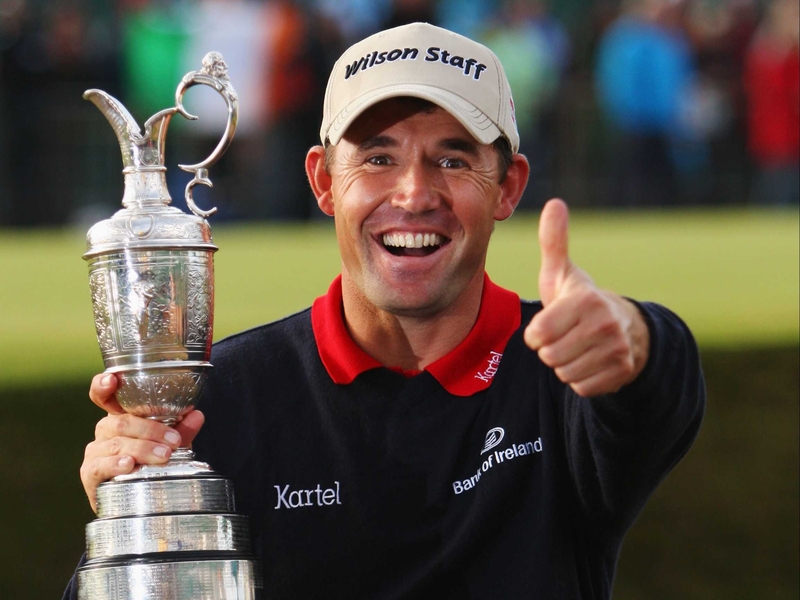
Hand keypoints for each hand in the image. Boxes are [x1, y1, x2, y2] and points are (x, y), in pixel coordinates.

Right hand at [80, 373, 204, 512]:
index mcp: (120, 417)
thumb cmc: (150, 463)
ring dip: (143, 449)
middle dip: (151, 431)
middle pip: (122, 423)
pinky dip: (116, 465)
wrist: (136, 498)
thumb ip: (181, 430)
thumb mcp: (168, 444)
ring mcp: (95, 451)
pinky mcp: (90, 474)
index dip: (103, 385)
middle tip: (174, 442)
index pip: (104, 396)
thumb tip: (197, 415)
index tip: (112, 379)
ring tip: (163, 455)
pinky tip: (129, 465)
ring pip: (117, 444)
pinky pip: (100, 466)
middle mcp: (104, 431)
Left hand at [524, 199, 649, 396]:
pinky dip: (580, 379)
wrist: (625, 328)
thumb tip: (554, 203)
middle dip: (550, 349)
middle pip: (549, 356)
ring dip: (564, 364)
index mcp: (586, 300)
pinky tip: (590, 361)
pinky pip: (581, 388)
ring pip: (564, 373)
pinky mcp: (623, 372)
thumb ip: (553, 242)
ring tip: (577, 347)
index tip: (549, 324)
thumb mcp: (563, 272)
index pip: (538, 334)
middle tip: (565, 336)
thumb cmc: (580, 300)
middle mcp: (605, 325)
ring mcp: (618, 350)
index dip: (537, 333)